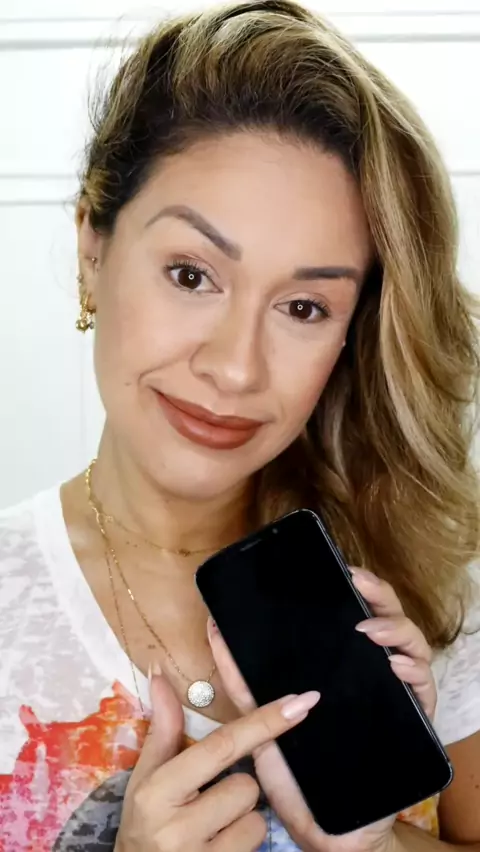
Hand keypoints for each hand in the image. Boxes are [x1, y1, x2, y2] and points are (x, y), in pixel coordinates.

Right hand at [115, 668, 319, 851]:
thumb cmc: (143, 824)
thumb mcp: (146, 778)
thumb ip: (163, 730)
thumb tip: (160, 673)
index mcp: (158, 791)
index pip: (222, 746)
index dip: (264, 722)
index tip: (300, 701)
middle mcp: (178, 827)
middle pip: (247, 785)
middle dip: (235, 787)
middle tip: (207, 801)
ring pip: (256, 818)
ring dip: (241, 819)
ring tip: (211, 828)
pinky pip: (256, 844)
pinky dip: (243, 843)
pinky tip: (218, 848)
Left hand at [208, 567, 436, 851]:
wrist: (326, 828)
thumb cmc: (295, 773)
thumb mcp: (259, 722)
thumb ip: (239, 679)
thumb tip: (213, 629)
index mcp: (338, 664)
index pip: (352, 612)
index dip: (353, 585)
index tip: (339, 567)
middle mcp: (370, 670)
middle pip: (384, 616)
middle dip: (376, 592)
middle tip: (358, 581)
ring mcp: (393, 691)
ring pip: (410, 642)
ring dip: (394, 628)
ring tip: (370, 629)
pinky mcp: (412, 719)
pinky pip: (423, 685)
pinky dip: (413, 669)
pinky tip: (395, 665)